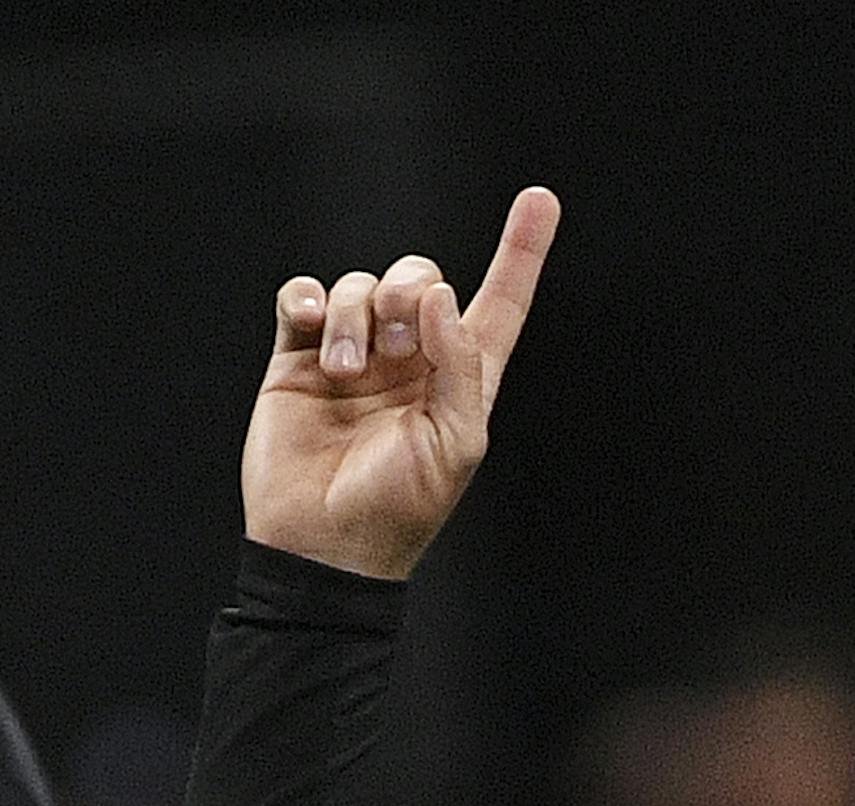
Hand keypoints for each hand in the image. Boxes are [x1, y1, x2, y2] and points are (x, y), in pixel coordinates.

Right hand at [241, 187, 561, 580]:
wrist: (323, 543)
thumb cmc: (399, 506)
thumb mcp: (454, 443)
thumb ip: (461, 366)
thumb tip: (441, 294)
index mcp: (461, 381)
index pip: (499, 305)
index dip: (520, 254)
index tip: (541, 199)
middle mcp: (412, 360)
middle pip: (420, 277)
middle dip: (410, 289)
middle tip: (398, 340)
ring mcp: (355, 355)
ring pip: (361, 286)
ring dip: (355, 316)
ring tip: (346, 371)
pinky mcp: (299, 356)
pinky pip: (304, 296)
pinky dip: (308, 300)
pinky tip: (310, 329)